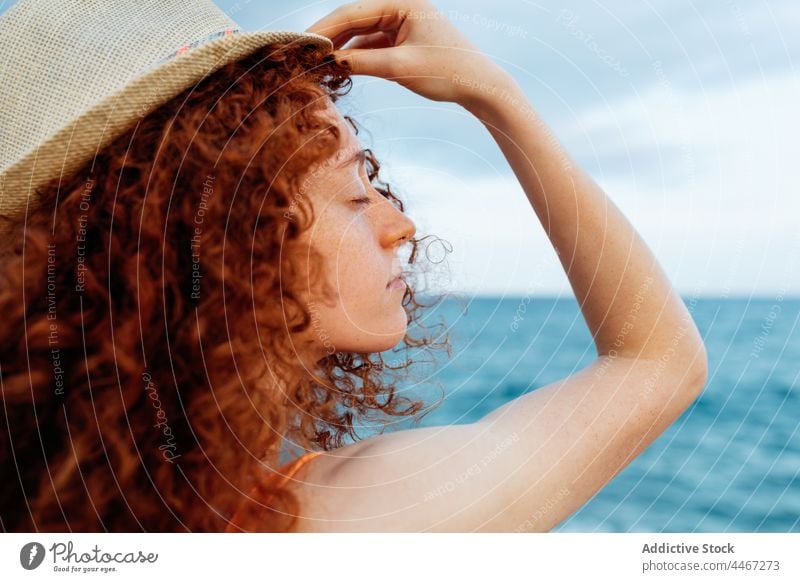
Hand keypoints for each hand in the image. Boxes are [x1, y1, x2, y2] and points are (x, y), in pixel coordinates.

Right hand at [305, 0, 513, 106]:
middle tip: (301, 53)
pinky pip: (371, 45)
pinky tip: (337, 67)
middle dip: (328, 37)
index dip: (324, 28)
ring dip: (339, 48)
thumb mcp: (400, 68)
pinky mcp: (402, 40)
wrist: (479, 86)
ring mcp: (401, 22)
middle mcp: (400, 6)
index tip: (301, 42)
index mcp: (403, 1)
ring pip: (360, 32)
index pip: (353, 11)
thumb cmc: (447, 72)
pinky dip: (355, 56)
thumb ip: (363, 63)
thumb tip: (329, 62)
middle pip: (353, 19)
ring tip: (315, 62)